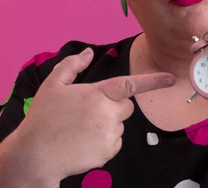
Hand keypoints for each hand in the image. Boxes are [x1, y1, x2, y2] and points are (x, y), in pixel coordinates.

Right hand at [14, 48, 175, 182]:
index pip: (130, 85)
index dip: (153, 81)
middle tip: (88, 113)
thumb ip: (72, 66)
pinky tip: (84, 142)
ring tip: (80, 130)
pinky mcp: (108, 153)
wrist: (34, 155)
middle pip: (126, 107)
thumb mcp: (53, 85)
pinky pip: (115, 143)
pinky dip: (104, 142)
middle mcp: (107, 113)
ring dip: (107, 125)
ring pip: (119, 126)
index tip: (172, 79)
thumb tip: (87, 53)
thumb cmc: (43, 117)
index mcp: (97, 93)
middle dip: (113, 107)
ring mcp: (109, 135)